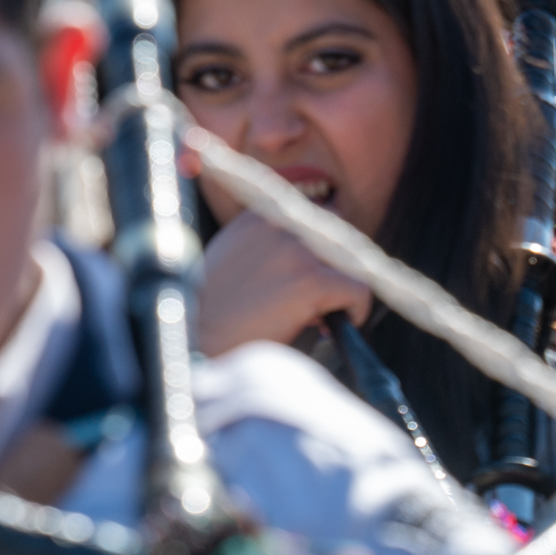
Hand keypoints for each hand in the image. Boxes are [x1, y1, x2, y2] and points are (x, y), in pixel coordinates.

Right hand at [193, 209, 373, 356]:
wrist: (196, 340)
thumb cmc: (210, 311)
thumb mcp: (232, 259)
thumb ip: (265, 248)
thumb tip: (303, 260)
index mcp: (260, 214)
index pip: (313, 214)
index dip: (319, 249)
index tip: (312, 275)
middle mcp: (280, 222)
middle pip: (338, 233)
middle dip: (334, 265)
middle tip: (321, 300)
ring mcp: (297, 250)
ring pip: (350, 261)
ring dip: (342, 287)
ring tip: (323, 315)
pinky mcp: (311, 280)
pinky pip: (359, 288)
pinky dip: (357, 309)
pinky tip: (336, 327)